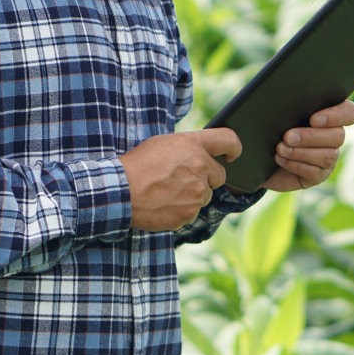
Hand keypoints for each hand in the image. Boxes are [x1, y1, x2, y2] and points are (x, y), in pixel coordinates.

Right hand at [118, 128, 240, 230]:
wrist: (119, 191)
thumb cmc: (136, 165)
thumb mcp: (162, 144)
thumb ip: (188, 148)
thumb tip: (201, 154)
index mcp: (194, 145)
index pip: (229, 141)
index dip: (234, 148)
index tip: (232, 155)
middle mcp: (201, 167)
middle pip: (219, 176)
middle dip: (206, 178)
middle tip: (182, 179)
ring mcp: (197, 193)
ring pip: (204, 196)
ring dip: (192, 195)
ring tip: (165, 192)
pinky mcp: (189, 213)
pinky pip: (192, 213)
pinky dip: (181, 210)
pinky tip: (163, 204)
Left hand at [262, 99, 353, 191]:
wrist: (258, 152)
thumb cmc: (271, 124)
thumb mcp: (280, 112)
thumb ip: (291, 105)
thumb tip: (287, 97)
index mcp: (330, 113)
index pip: (350, 113)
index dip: (336, 116)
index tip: (313, 119)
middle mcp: (334, 135)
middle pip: (338, 136)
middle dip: (311, 137)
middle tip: (288, 136)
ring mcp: (328, 156)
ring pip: (328, 155)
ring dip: (301, 152)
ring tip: (280, 148)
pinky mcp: (318, 175)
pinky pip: (315, 172)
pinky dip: (295, 164)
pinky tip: (280, 158)